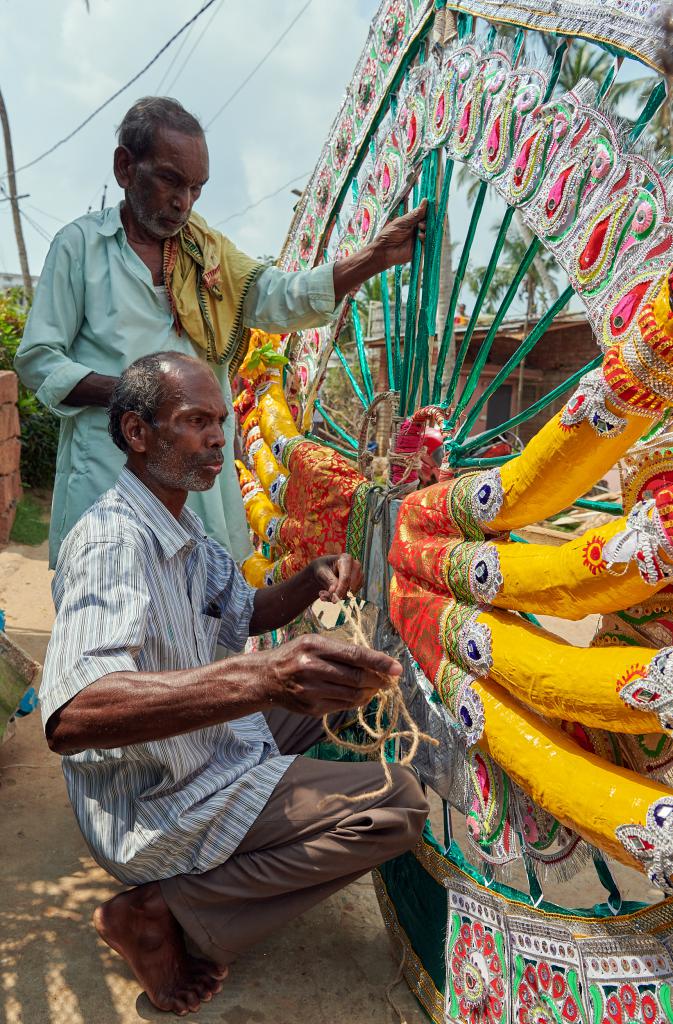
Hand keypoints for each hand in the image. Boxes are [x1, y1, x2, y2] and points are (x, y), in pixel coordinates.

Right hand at [261, 634, 401, 716]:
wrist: (267, 678)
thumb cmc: (296, 655)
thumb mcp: (314, 642)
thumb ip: (341, 650)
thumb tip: (375, 662)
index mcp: (314, 646)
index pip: (354, 655)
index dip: (379, 662)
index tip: (397, 668)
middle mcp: (311, 668)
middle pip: (356, 678)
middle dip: (378, 680)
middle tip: (388, 679)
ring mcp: (311, 691)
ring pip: (353, 695)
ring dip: (370, 692)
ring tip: (376, 687)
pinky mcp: (312, 709)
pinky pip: (343, 706)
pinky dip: (357, 701)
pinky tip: (360, 694)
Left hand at [312, 553, 362, 602]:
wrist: (325, 570)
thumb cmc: (322, 568)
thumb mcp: (321, 572)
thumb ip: (329, 580)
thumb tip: (334, 591)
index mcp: (346, 559)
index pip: (346, 578)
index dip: (340, 590)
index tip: (334, 600)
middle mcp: (356, 566)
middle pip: (350, 586)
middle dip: (337, 594)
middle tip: (323, 596)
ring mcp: (359, 575)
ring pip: (351, 593)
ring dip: (337, 596)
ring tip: (324, 594)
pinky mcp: (359, 584)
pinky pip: (351, 595)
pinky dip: (340, 597)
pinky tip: (331, 593)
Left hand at [371, 199, 426, 269]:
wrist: (384, 251)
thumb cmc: (389, 235)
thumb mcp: (401, 222)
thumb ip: (414, 214)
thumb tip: (425, 201)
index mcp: (411, 222)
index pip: (423, 215)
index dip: (428, 212)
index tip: (432, 208)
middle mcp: (416, 230)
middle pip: (428, 224)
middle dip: (427, 221)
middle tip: (422, 222)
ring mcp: (418, 239)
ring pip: (429, 233)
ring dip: (427, 229)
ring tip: (420, 228)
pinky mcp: (419, 249)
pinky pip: (427, 243)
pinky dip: (425, 239)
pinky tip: (420, 237)